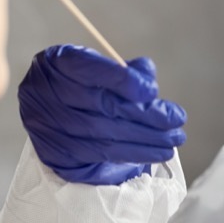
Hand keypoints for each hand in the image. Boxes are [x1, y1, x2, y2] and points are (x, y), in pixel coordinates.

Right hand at [17, 45, 186, 184]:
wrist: (47, 110)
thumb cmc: (80, 82)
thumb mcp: (98, 65)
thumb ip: (124, 71)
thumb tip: (149, 80)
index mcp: (57, 63)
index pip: (91, 70)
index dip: (124, 81)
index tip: (153, 91)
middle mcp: (45, 95)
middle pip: (103, 108)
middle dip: (146, 116)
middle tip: (178, 120)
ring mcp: (48, 128)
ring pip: (104, 137)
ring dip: (145, 142)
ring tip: (173, 141)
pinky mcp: (56, 155)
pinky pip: (99, 158)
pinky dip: (132, 156)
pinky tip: (155, 153)